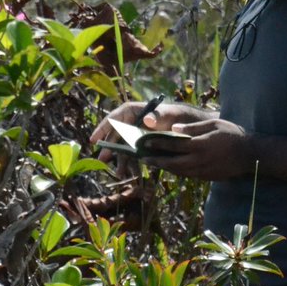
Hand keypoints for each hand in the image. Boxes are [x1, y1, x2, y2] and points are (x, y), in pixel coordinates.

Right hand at [89, 100, 211, 171]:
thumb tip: (148, 120)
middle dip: (109, 147)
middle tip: (103, 159)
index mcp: (134, 111)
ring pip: (122, 146)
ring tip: (118, 172)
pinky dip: (130, 163)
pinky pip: (132, 154)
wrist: (191, 129)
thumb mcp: (170, 114)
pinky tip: (128, 173)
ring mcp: (136, 135)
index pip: (114, 118)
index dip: (103, 128)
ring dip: (119, 159)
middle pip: (116, 134)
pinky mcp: (142, 146)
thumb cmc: (179, 117)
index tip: (95, 139)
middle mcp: (132, 123)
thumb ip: (159, 116)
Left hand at [140, 118, 253, 180]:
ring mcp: (203, 171)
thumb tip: (174, 128)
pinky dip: (176, 171)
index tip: (145, 141)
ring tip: (151, 163)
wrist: (250, 155)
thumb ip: (193, 128)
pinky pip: (187, 175)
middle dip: (155, 160)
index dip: (157, 143)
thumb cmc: (232, 134)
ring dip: (164, 167)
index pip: (173, 144)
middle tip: (141, 157)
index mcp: (200, 145)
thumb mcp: (213, 125)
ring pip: (178, 171)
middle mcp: (200, 160)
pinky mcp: (207, 177)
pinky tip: (169, 167)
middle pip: (172, 162)